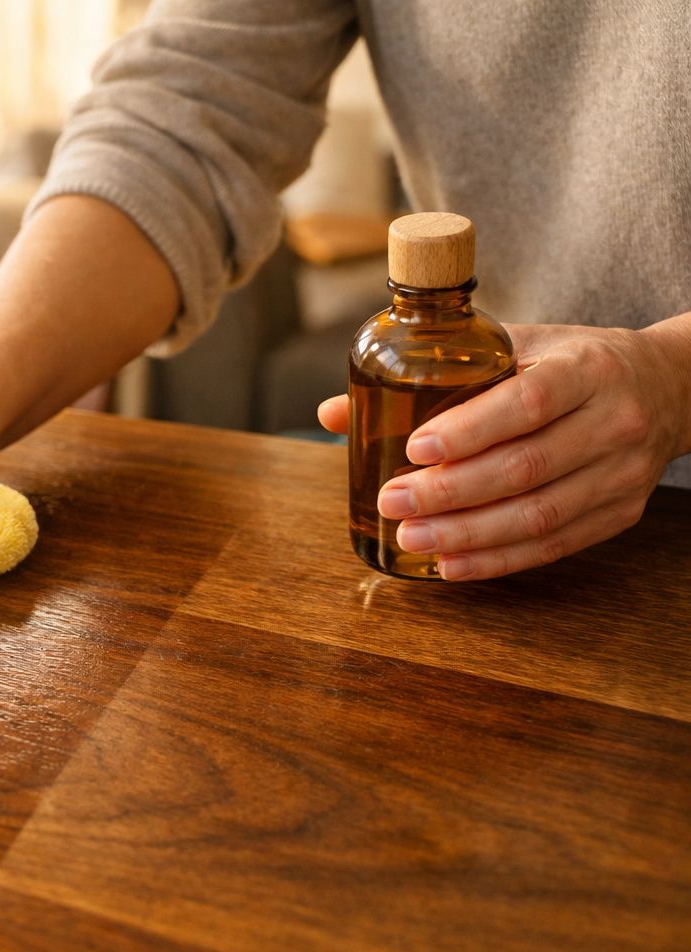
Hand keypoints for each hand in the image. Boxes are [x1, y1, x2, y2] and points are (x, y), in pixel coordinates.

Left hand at [318, 315, 690, 579]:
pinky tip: (450, 564)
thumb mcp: (513, 346)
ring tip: (410, 538)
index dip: (469, 430)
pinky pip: (554, 545)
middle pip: (525, 468)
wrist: (663, 386)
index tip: (415, 449)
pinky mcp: (620, 513)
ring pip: (539, 515)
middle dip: (451, 493)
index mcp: (586, 369)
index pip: (526, 403)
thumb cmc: (567, 364)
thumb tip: (334, 411)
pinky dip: (497, 560)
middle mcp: (613, 422)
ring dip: (467, 534)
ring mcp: (621, 473)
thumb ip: (433, 373)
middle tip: (392, 502)